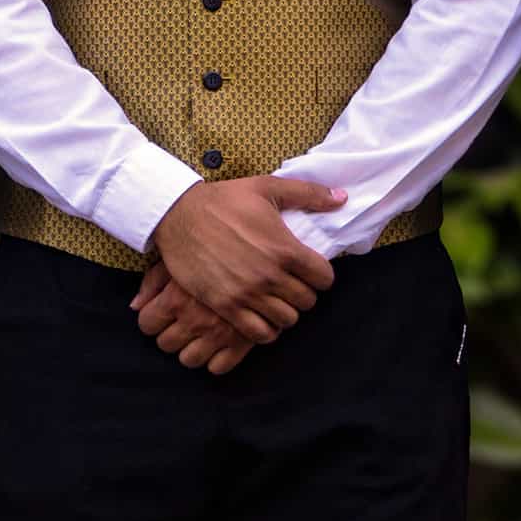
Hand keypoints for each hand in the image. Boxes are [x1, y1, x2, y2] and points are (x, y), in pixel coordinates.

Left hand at [131, 261, 254, 374]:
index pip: (147, 324)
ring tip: (198, 332)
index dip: (151, 318)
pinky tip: (218, 343)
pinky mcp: (242, 342)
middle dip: (170, 333)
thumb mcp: (178, 258)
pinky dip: (216, 359)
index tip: (160, 313)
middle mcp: (195, 320)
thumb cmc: (212, 251)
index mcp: (175, 299)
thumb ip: (152, 282)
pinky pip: (219, 367)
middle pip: (165, 344)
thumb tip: (135, 307)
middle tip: (180, 321)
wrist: (260, 253)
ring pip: (189, 360)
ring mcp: (219, 334)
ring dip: (190, 348)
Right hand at [146, 177, 344, 344]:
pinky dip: (265, 329)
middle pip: (307, 302)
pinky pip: (259, 334)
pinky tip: (259, 315)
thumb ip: (308, 193)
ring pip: (286, 320)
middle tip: (290, 284)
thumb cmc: (224, 199)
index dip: (320, 275)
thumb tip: (342, 198)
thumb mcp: (266, 187)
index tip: (309, 270)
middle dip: (303, 293)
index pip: (325, 279)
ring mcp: (247, 294)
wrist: (178, 214)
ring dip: (285, 311)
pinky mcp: (225, 306)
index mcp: (284, 248)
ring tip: (275, 300)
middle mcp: (270, 275)